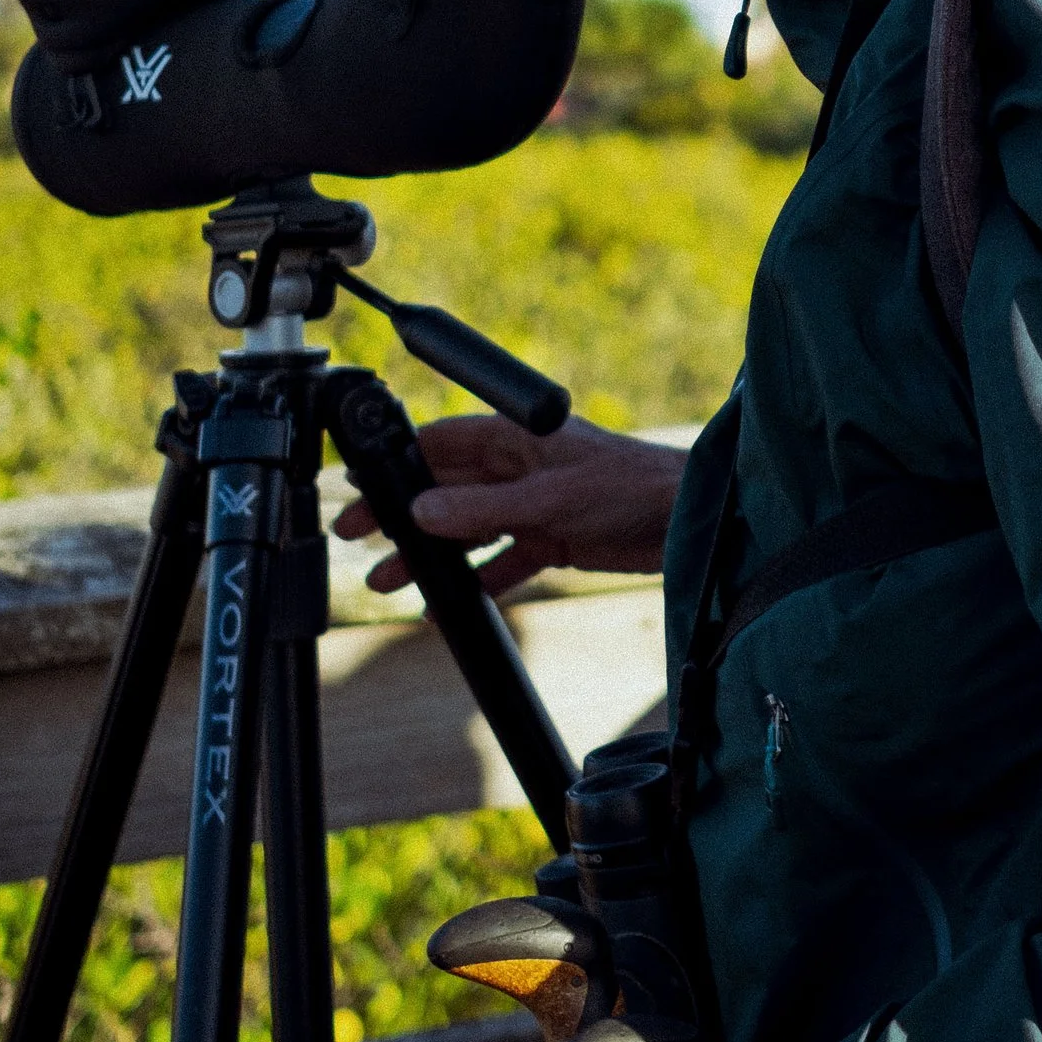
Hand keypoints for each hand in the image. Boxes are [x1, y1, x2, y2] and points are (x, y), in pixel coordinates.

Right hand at [336, 410, 685, 597]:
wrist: (687, 520)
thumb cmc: (630, 484)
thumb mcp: (551, 497)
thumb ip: (485, 508)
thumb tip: (422, 511)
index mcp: (513, 438)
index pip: (439, 443)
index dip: (397, 463)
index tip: (359, 485)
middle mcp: (517, 469)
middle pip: (444, 490)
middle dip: (400, 514)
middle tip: (354, 537)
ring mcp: (532, 505)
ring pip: (467, 530)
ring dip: (430, 554)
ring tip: (386, 580)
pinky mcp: (551, 539)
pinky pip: (502, 561)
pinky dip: (476, 580)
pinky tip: (449, 603)